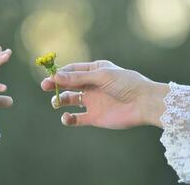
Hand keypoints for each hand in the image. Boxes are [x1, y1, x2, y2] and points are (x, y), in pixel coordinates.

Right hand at [41, 60, 168, 128]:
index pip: (72, 70)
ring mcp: (92, 101)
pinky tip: (67, 117)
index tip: (49, 76)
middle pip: (68, 84)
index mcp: (95, 71)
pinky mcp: (94, 117)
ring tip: (56, 102)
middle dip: (56, 85)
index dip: (59, 73)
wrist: (144, 104)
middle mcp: (91, 85)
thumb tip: (55, 77)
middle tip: (45, 86)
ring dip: (60, 100)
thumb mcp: (101, 76)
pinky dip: (69, 119)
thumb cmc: (126, 84)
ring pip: (70, 100)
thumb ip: (78, 78)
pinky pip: (77, 118)